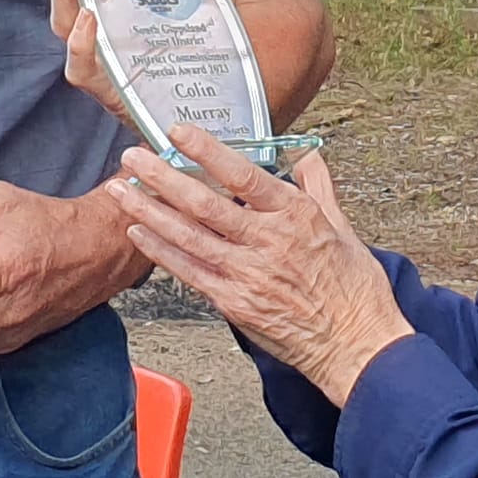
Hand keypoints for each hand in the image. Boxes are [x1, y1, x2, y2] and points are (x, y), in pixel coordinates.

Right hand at [41, 0, 240, 126]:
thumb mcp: (216, 13)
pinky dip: (80, 44)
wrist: (217, 118)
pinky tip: (88, 18)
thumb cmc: (207, 63)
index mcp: (117, 12)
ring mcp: (102, 62)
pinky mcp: (108, 90)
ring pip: (65, 25)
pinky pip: (81, 68)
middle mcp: (102, 35)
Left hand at [108, 125, 411, 407]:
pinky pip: (190, 272)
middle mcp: (267, 242)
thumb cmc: (354, 289)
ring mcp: (247, 274)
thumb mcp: (343, 226)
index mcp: (295, 215)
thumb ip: (319, 187)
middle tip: (132, 157)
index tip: (179, 131)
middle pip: (204, 204)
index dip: (208, 151)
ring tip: (120, 189)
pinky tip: (138, 233)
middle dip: (162, 177)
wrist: (356, 345)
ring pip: (189, 236)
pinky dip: (161, 251)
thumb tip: (308, 157)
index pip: (243, 175)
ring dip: (150, 210)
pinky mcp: (235, 303)